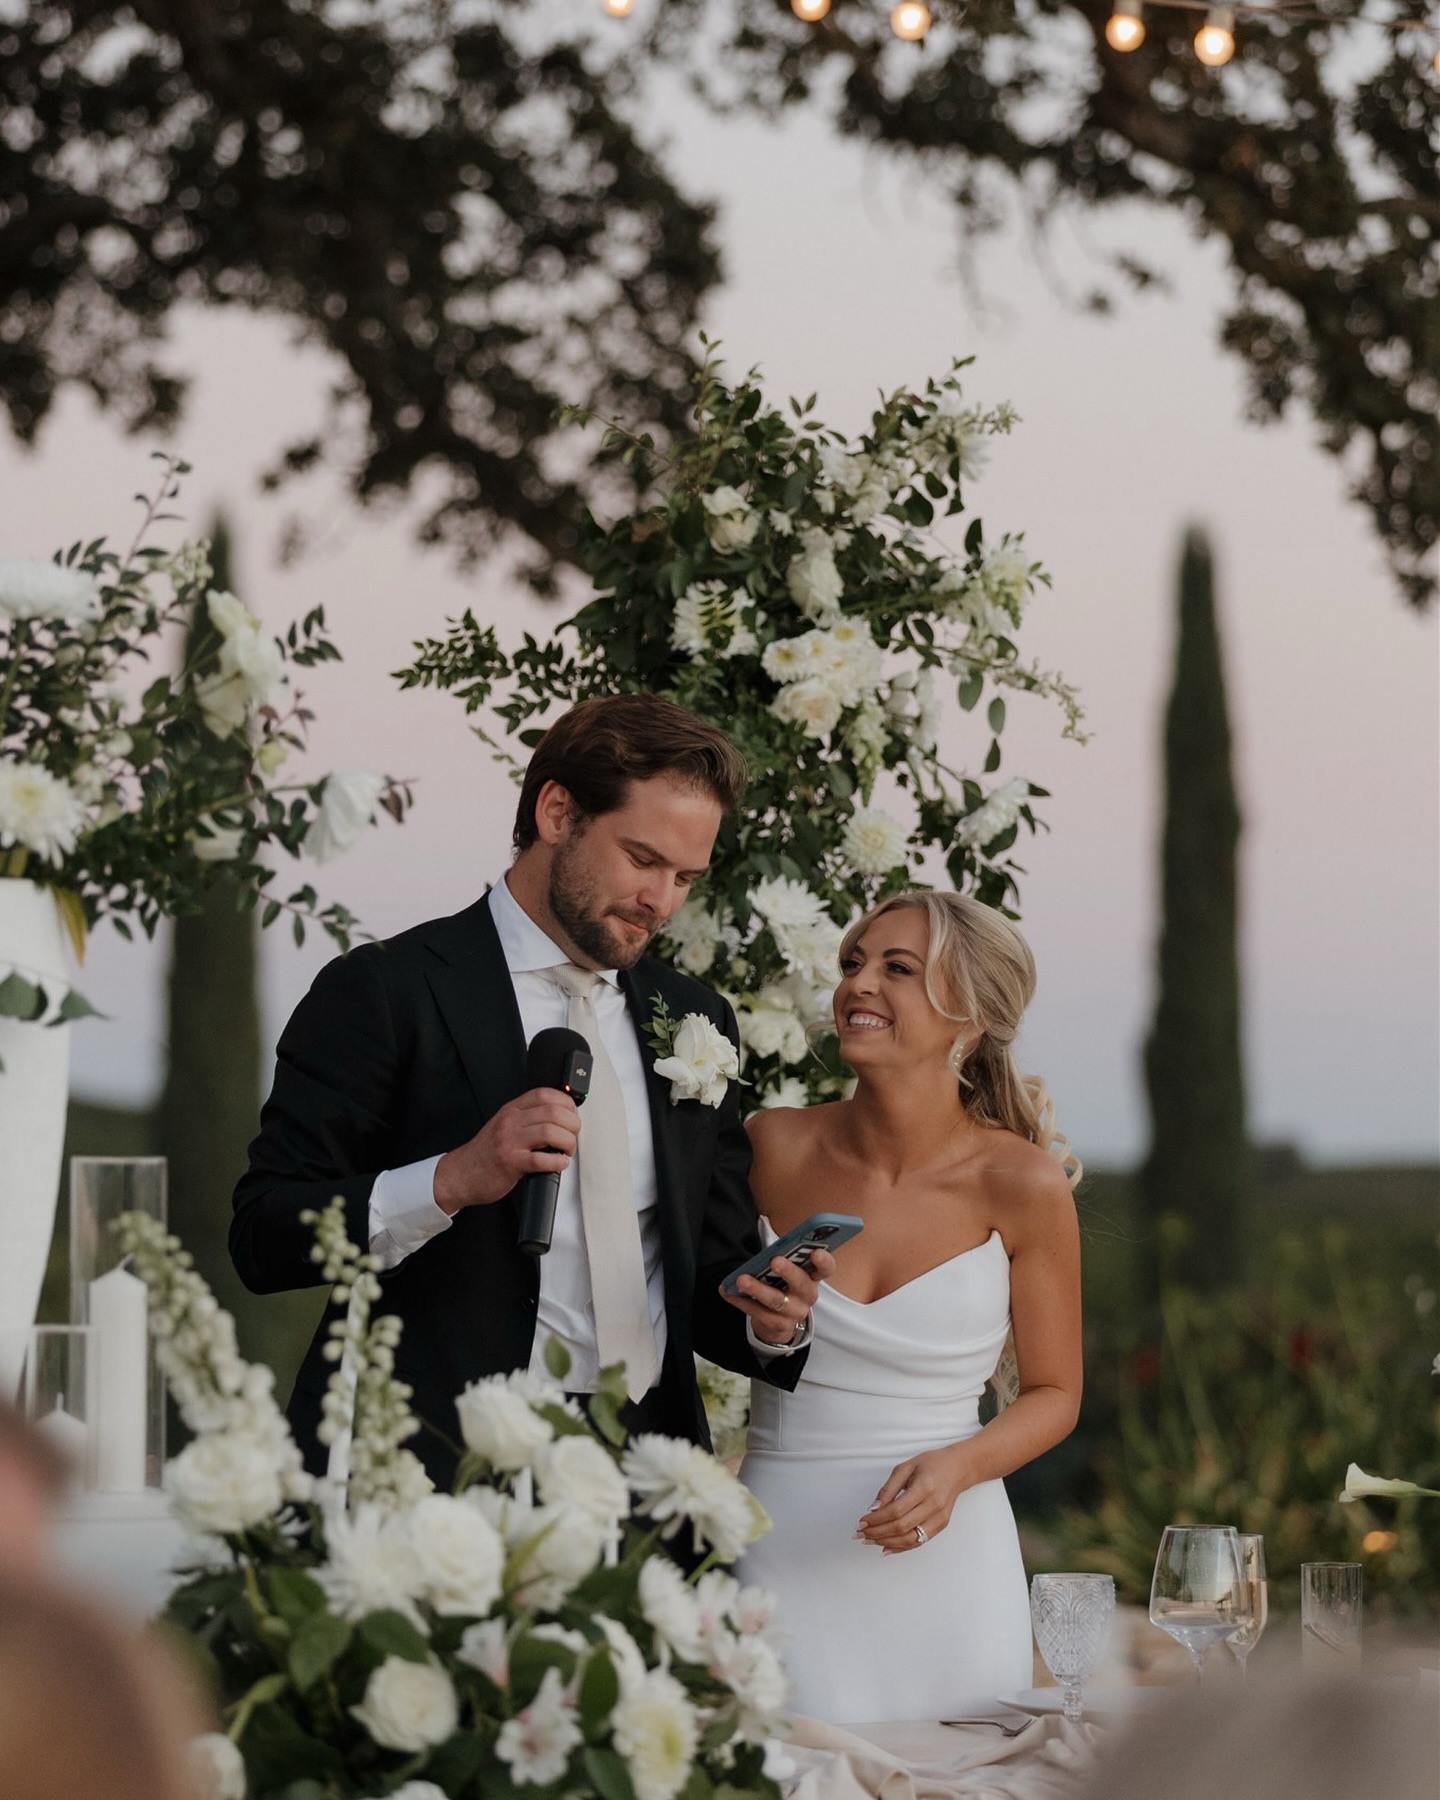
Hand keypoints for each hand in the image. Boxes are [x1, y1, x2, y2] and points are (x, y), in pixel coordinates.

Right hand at [433, 1089, 580, 1214]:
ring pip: (550, 1132)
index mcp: (512, 1110)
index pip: (545, 1094)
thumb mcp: (504, 1125)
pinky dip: (557, 1162)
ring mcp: (509, 1141)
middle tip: (572, 1137)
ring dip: (567, 1142)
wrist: (460, 1174)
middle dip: (572, 1125)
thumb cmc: (486, 1153)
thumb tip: (560, 1117)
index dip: (566, 1103)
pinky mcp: (510, 1163)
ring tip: (566, 1151)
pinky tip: (558, 1164)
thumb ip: (527, 1118)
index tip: (572, 1115)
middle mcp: (511, 1121)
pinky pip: (541, 1159)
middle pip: (553, 1112)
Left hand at [722, 1249, 834, 1346]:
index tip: (816, 1252)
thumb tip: (772, 1248)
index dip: (823, 1261)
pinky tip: (727, 1290)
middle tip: (775, 1261)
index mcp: (813, 1277)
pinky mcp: (776, 1324)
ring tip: (742, 1279)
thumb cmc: (785, 1285)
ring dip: (758, 1288)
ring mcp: (793, 1312)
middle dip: (788, 1271)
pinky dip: (740, 1300)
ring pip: (776, 1300)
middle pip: (801, 1284)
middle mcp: (807, 1295)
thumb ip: (787, 1258)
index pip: (825, 1268)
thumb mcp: (791, 1271)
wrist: (780, 1320)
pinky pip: (757, 1312)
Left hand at [855, 1444, 972, 1552]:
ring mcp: (940, 1518)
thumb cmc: (930, 1464)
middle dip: (878, 1533)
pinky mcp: (941, 1525)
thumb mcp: (905, 1468)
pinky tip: (886, 1547)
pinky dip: (901, 1547)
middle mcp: (934, 1505)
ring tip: (870, 1540)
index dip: (876, 1520)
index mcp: (924, 1487)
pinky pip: (919, 1541)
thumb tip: (873, 1509)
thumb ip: (888, 1489)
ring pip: (910, 1539)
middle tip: (861, 1534)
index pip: (896, 1511)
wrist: (958, 1469)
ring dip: (887, 1542)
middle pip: (901, 1527)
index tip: (861, 1522)